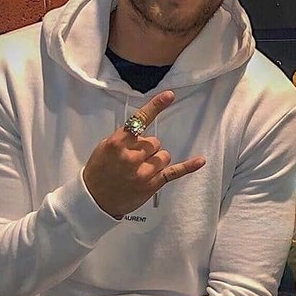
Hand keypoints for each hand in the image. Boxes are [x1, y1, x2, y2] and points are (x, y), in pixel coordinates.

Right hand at [83, 90, 205, 217]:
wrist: (95, 200)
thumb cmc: (99, 171)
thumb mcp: (104, 148)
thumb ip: (124, 138)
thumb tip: (143, 132)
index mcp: (117, 143)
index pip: (139, 120)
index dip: (155, 106)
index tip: (169, 95)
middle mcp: (132, 156)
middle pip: (154, 141)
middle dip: (147, 148)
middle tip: (133, 160)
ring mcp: (143, 171)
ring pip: (164, 155)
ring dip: (155, 161)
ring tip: (140, 171)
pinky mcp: (153, 184)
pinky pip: (174, 172)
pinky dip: (188, 166)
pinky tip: (200, 160)